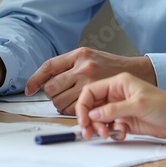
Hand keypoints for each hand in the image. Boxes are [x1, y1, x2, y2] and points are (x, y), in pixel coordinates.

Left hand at [24, 47, 154, 114]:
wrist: (137, 72)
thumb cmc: (110, 66)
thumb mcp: (89, 56)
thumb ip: (70, 65)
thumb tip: (45, 79)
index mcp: (78, 54)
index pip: (48, 66)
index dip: (35, 79)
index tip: (28, 89)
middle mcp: (83, 66)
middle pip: (51, 88)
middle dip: (52, 95)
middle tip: (59, 96)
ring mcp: (90, 81)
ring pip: (60, 102)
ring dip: (61, 106)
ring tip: (71, 102)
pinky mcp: (97, 95)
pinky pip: (74, 110)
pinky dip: (73, 112)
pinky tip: (80, 107)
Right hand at [76, 73, 165, 140]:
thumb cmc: (165, 105)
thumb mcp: (138, 104)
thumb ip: (114, 109)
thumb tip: (94, 114)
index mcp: (118, 83)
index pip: (91, 91)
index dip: (84, 105)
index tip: (83, 119)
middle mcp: (116, 94)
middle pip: (93, 106)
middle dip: (90, 119)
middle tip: (90, 132)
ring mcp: (120, 108)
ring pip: (100, 118)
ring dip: (100, 127)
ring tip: (107, 134)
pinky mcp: (125, 120)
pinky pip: (110, 127)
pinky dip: (112, 132)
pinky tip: (121, 134)